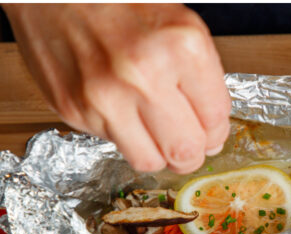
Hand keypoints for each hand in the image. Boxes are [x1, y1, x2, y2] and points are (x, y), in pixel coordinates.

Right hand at [3, 4, 230, 172]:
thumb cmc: (121, 3)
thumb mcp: (181, 26)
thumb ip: (202, 78)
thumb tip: (212, 133)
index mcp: (182, 48)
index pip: (216, 121)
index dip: (216, 133)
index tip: (210, 132)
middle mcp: (144, 74)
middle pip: (184, 152)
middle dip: (191, 153)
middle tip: (187, 143)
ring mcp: (105, 96)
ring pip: (149, 161)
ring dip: (157, 152)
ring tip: (155, 130)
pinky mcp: (74, 109)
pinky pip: (112, 144)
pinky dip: (122, 134)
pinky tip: (119, 106)